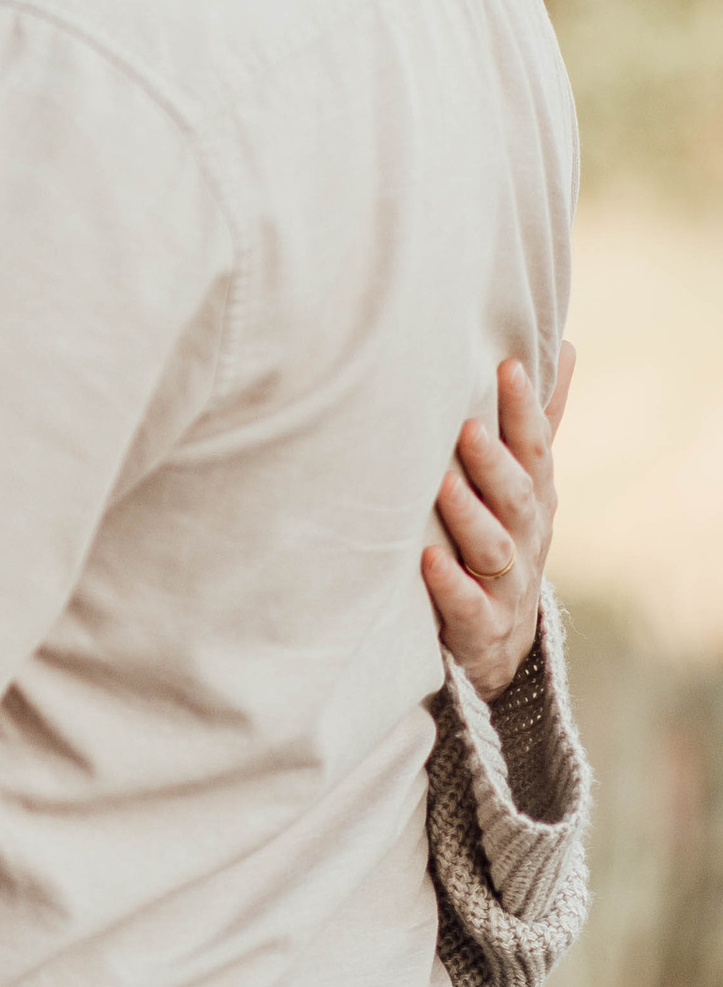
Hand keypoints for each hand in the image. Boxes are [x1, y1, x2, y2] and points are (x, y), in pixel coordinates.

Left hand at [424, 342, 573, 703]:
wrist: (500, 640)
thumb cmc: (506, 538)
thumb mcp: (527, 482)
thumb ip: (538, 421)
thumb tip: (562, 346)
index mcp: (534, 497)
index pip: (534, 448)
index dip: (524, 409)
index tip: (507, 365)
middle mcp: (525, 536)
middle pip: (516, 496)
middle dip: (495, 461)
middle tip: (468, 425)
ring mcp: (506, 583)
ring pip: (492, 547)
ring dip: (468, 516)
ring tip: (441, 485)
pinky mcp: (480, 625)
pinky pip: (467, 605)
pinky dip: (449, 584)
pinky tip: (425, 559)